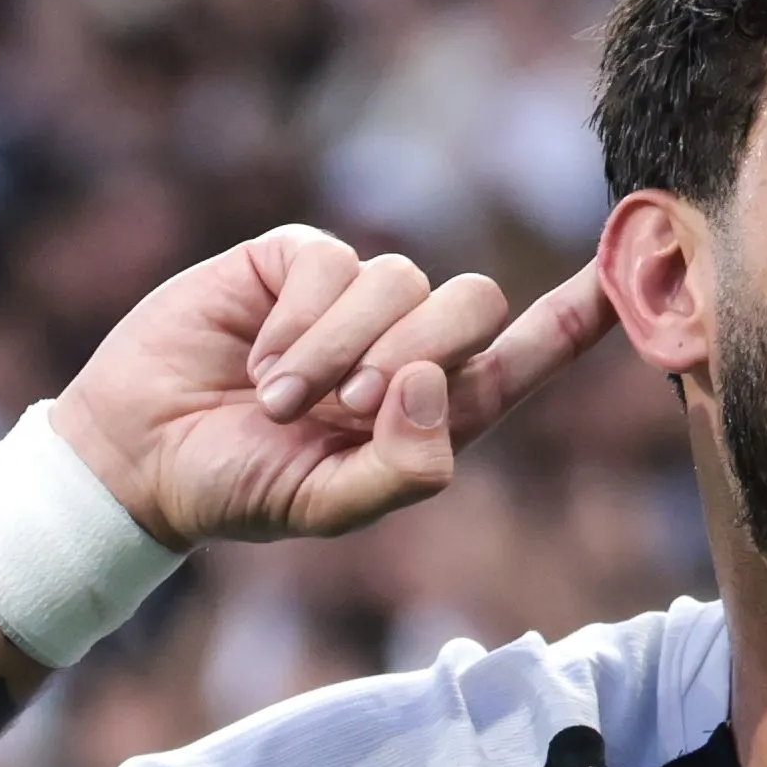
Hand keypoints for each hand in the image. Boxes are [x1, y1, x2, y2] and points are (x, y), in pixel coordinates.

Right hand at [49, 225, 617, 546]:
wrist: (137, 455)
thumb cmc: (238, 489)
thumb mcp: (330, 507)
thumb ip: (404, 469)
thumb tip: (434, 383)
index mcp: (434, 406)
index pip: (527, 354)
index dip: (579, 315)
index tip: (630, 276)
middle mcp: (404, 344)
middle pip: (474, 304)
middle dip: (414, 357)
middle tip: (343, 411)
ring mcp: (353, 298)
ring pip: (402, 283)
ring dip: (338, 352)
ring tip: (279, 399)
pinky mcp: (295, 259)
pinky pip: (333, 264)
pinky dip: (298, 323)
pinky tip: (256, 358)